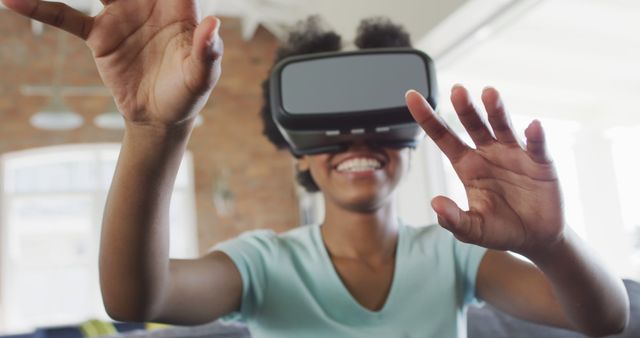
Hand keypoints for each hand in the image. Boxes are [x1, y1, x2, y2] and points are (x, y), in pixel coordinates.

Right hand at [1, 0, 222, 126]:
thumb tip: (213, 25)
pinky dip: (41, 6)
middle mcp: (148, 3)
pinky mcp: (100, 35)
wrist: (159, 119)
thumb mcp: (202, 77)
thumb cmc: (187, 95)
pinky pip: (66, 17)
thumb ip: (208, 52)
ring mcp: (121, 16)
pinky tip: (11, 0)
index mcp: (178, 7)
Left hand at [405, 85, 564, 255]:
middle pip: (473, 125)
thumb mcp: (472, 229)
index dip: (428, 117)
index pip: (443, 137)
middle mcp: (488, 153)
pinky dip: (535, 136)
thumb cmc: (499, 229)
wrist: (535, 238)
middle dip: (465, 108)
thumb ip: (454, 219)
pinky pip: (536, 146)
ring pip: (502, 126)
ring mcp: (514, 154)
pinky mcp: (540, 163)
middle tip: (457, 91)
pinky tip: (532, 126)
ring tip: (489, 94)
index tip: (412, 96)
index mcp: (467, 165)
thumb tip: (435, 204)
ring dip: (496, 110)